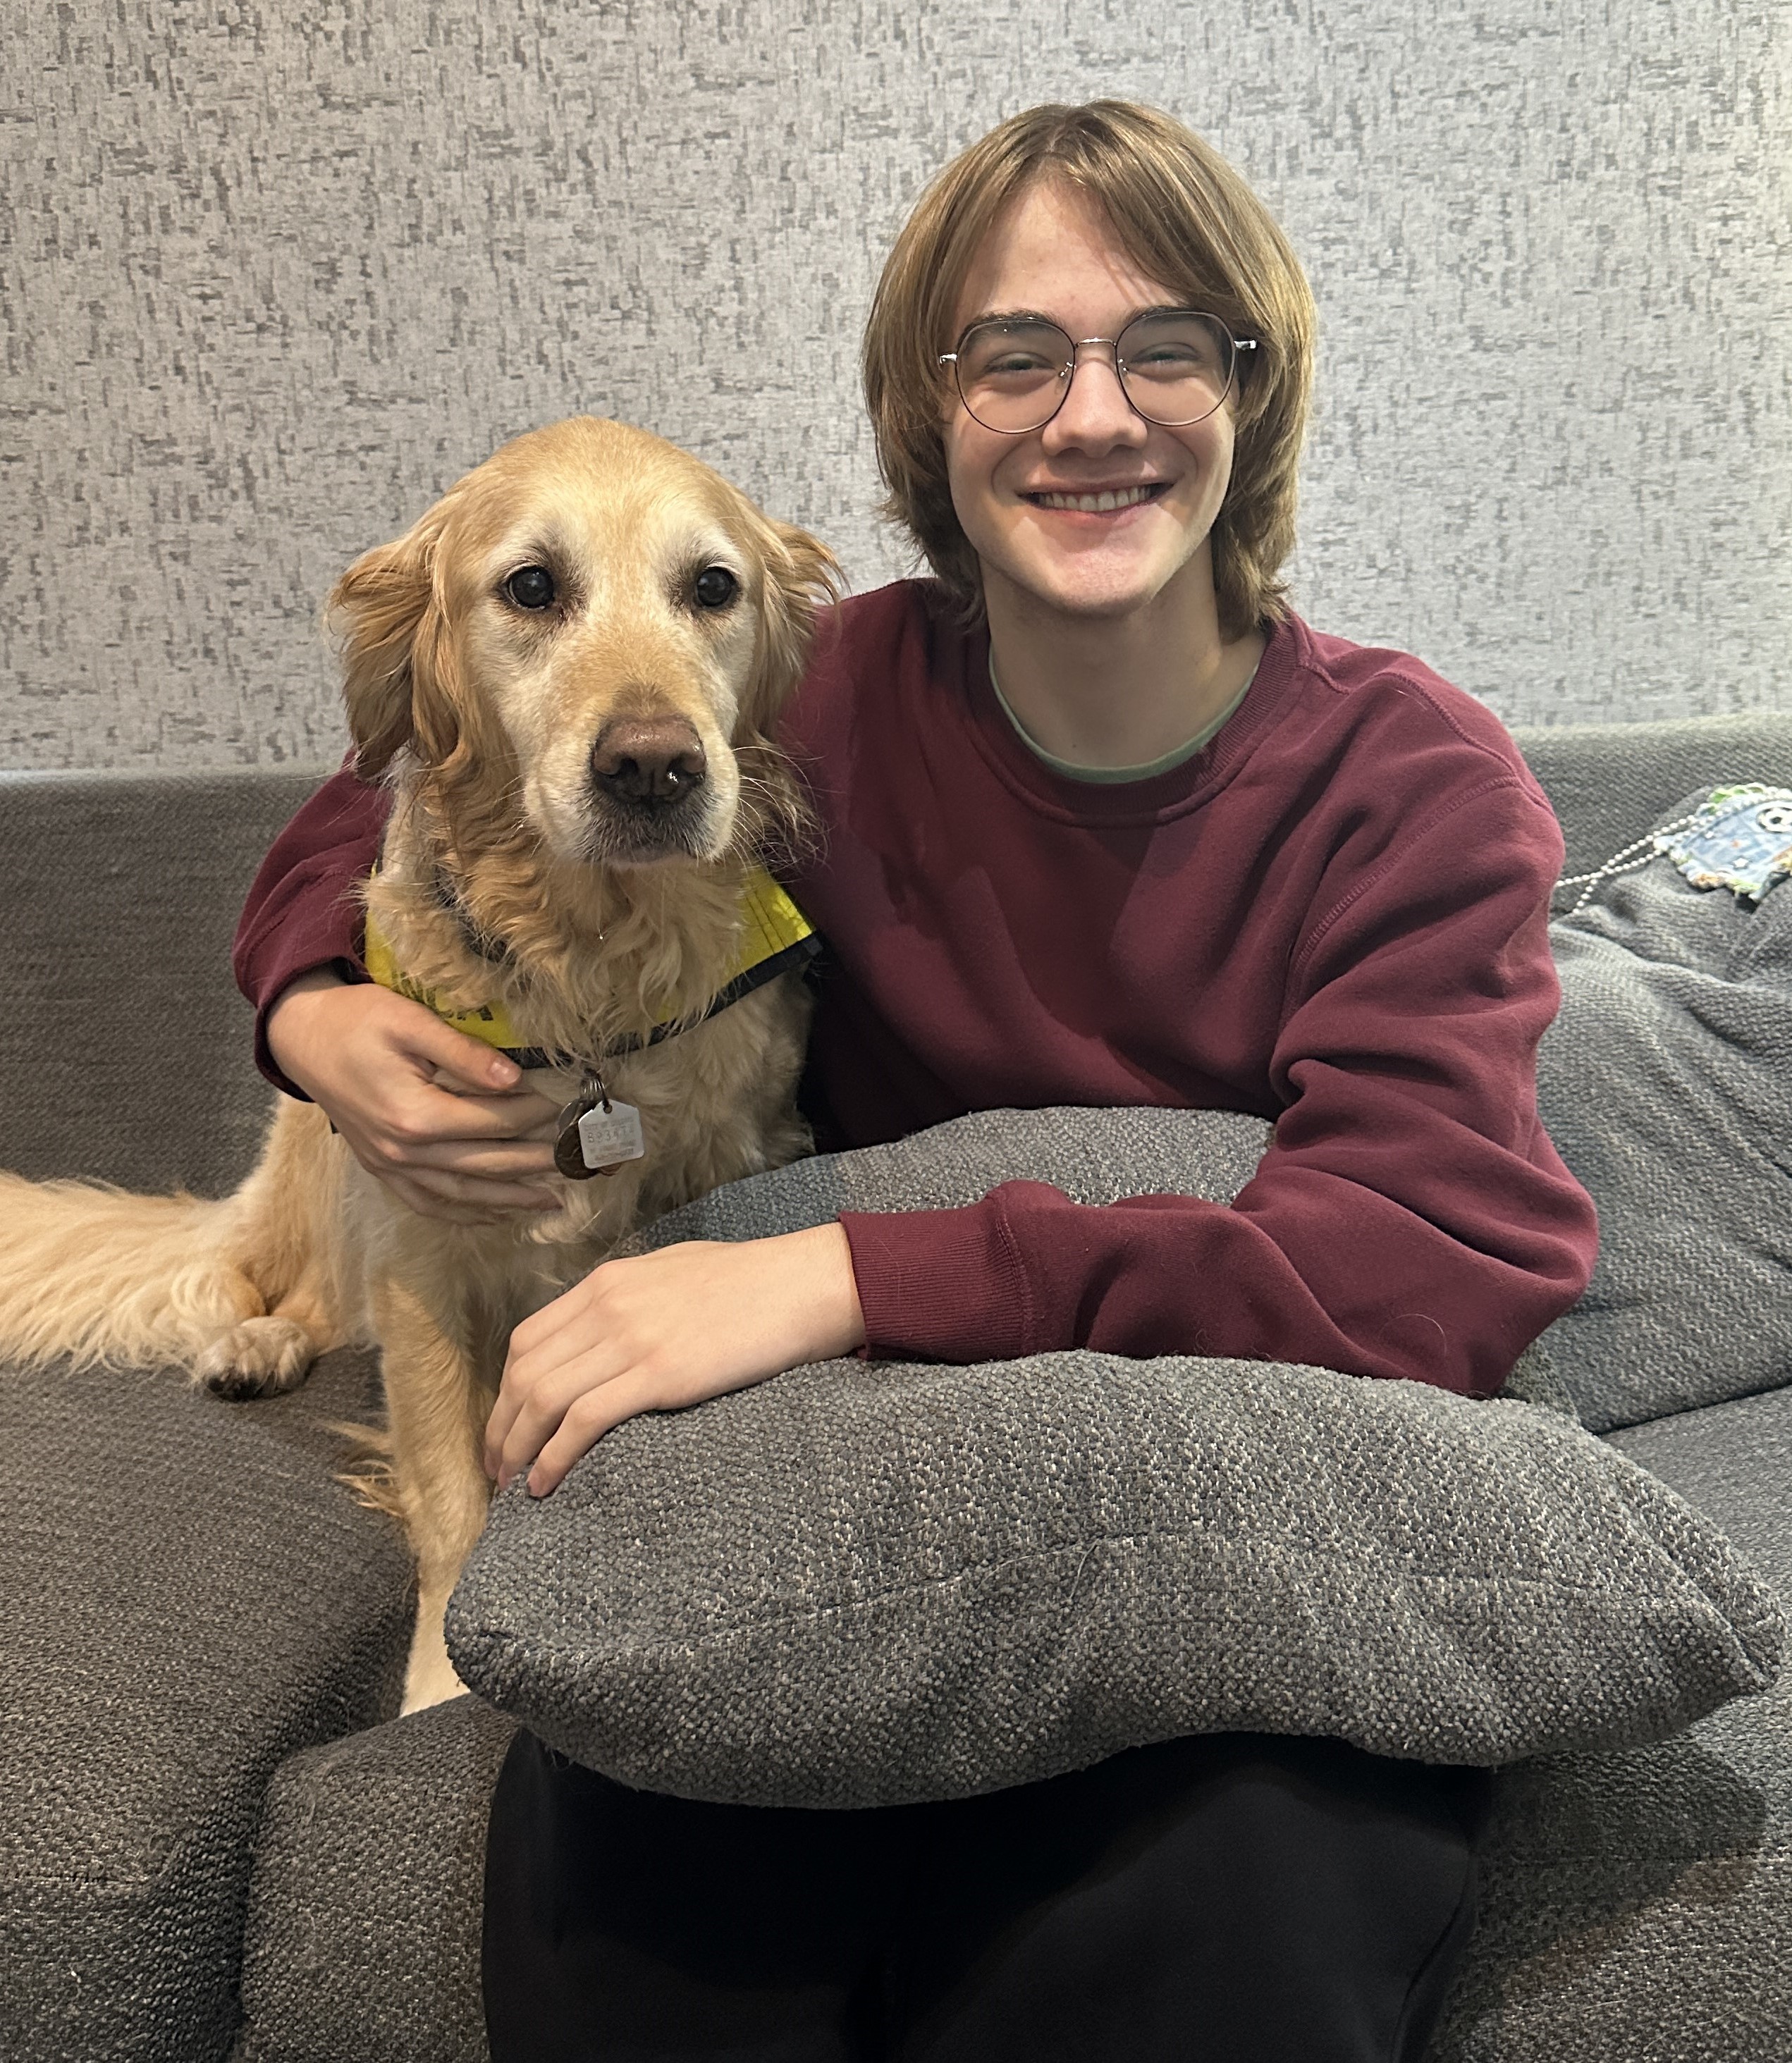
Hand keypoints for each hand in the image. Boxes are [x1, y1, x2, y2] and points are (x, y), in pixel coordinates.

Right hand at [266, 970, 562, 1222]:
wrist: (302, 1037)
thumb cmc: (358, 1021)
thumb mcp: (410, 1022)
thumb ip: (463, 1053)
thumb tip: (515, 1080)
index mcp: (415, 1114)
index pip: (494, 1121)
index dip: (536, 1114)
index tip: (567, 1107)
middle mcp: (403, 1151)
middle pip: (486, 1163)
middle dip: (536, 1162)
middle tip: (577, 1160)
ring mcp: (391, 1165)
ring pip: (462, 1193)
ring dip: (510, 1200)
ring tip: (553, 1200)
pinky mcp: (382, 1169)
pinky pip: (429, 1203)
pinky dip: (465, 1212)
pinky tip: (495, 1215)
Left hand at [485, 1223, 866, 1494]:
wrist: (803, 1284)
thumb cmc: (751, 1281)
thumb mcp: (672, 1271)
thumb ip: (630, 1298)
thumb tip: (603, 1333)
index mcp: (608, 1282)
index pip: (528, 1340)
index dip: (506, 1391)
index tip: (505, 1426)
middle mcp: (607, 1306)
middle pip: (525, 1373)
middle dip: (500, 1428)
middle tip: (497, 1469)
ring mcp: (631, 1339)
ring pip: (543, 1398)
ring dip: (517, 1448)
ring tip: (513, 1485)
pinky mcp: (659, 1374)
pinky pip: (583, 1420)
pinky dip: (554, 1456)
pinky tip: (546, 1482)